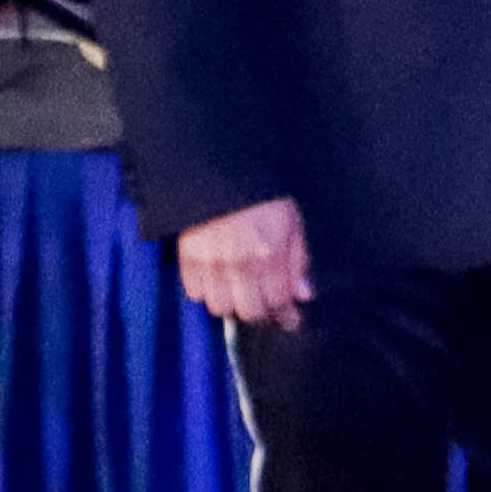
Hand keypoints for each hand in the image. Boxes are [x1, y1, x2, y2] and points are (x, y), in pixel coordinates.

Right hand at [172, 198, 311, 332]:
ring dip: (232, 305)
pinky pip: (194, 292)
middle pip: (249, 311)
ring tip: (240, 294)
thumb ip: (298, 260)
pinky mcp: (186, 258)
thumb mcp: (293, 223)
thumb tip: (304, 295)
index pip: (278, 301)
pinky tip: (217, 283)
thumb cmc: (263, 197)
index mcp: (270, 255)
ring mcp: (210, 262)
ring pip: (220, 307)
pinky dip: (206, 293)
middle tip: (265, 307)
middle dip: (261, 313)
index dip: (285, 314)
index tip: (289, 319)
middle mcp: (239, 264)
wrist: (219, 172)